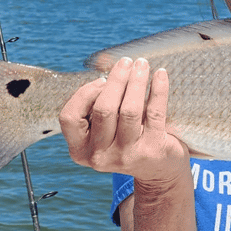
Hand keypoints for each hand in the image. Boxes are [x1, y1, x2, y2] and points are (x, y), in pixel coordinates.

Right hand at [58, 57, 189, 184]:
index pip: (69, 117)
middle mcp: (100, 156)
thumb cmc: (127, 140)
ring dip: (135, 81)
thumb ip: (98, 101)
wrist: (159, 171)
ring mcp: (127, 155)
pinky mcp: (153, 150)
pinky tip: (160, 74)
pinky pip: (154, 112)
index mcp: (80, 150)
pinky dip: (158, 89)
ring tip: (142, 64)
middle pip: (103, 109)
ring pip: (128, 110)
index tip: (101, 81)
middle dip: (115, 80)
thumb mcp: (105, 128)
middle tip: (126, 62)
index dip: (85, 93)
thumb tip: (103, 60)